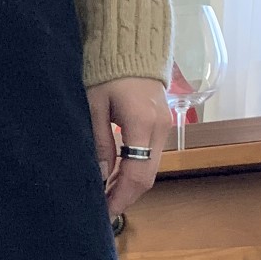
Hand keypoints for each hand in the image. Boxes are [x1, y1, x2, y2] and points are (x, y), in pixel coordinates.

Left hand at [85, 78, 169, 220]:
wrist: (132, 48)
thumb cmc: (107, 73)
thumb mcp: (95, 107)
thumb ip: (100, 142)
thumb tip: (102, 176)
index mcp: (141, 123)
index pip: (136, 173)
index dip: (121, 197)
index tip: (105, 211)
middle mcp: (160, 129)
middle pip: (147, 177)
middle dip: (126, 196)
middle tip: (103, 209)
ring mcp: (165, 128)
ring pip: (151, 170)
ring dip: (130, 186)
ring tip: (107, 196)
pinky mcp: (163, 126)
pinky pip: (151, 158)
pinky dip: (136, 172)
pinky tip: (118, 178)